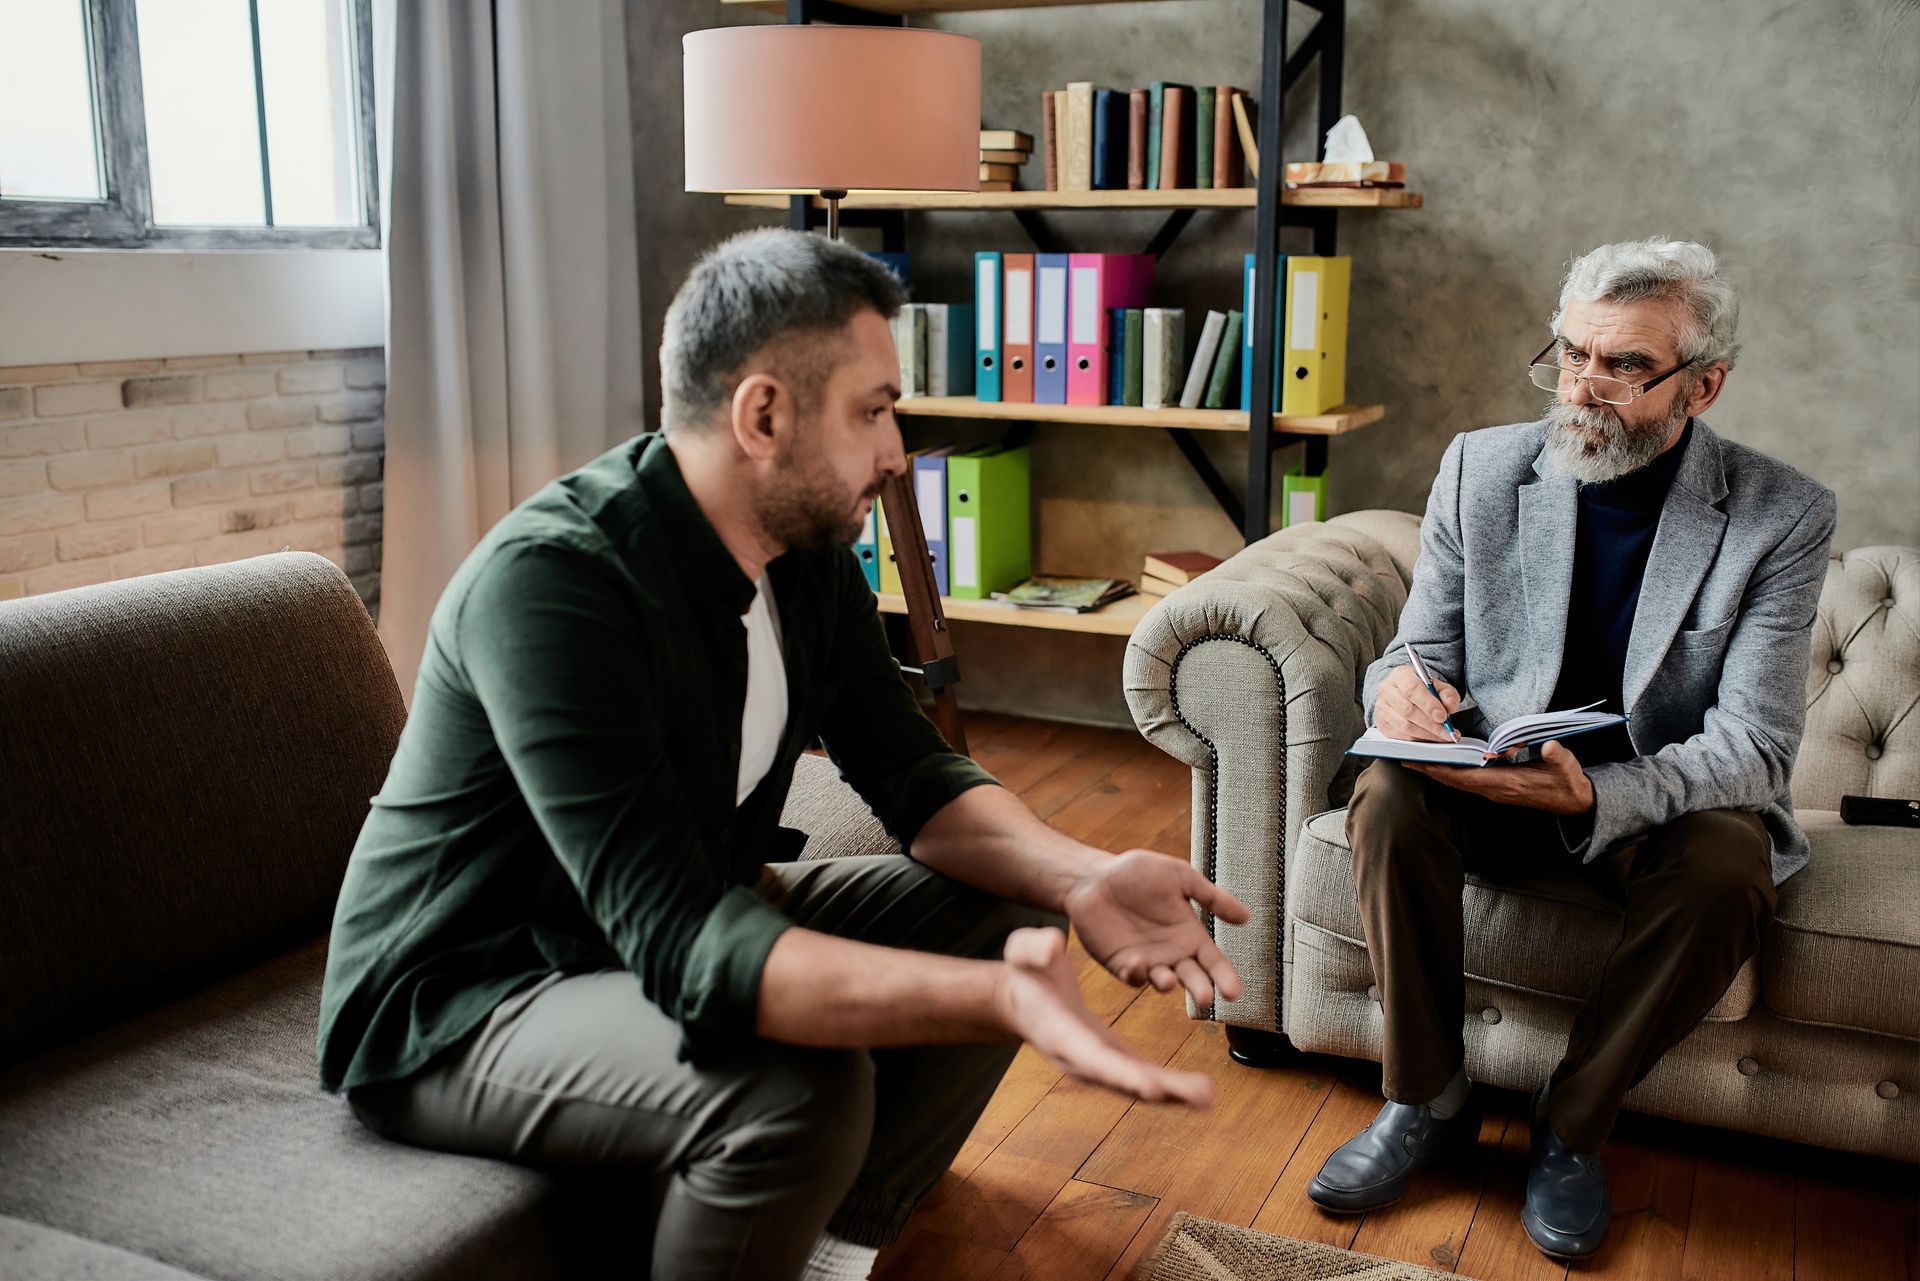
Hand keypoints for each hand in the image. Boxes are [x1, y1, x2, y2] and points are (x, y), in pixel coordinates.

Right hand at [993, 926, 1215, 1106]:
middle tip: (1200, 1096)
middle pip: (1122, 1080)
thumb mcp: (1024, 952)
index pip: (1092, 1056)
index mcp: (1060, 1032)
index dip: (1121, 1074)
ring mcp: (1095, 1063)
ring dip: (1172, 1094)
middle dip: (1160, 1090)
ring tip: (1207, 1097)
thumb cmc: (1025, 975)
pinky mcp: (1109, 1059)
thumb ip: (1035, 948)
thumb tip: (1054, 944)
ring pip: (1135, 1085)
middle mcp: (1080, 1058)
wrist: (1021, 1000)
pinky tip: (1197, 1091)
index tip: (1151, 1086)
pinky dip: (1168, 1087)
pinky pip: (1140, 1077)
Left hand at [1063, 849, 1249, 1005]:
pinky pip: (1132, 976)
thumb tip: (1247, 917)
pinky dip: (1135, 974)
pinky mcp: (1121, 964)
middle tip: (1206, 998)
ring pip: (1163, 981)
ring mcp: (1148, 961)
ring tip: (1169, 981)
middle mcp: (1173, 953)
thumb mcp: (1180, 877)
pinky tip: (1137, 964)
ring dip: (1167, 984)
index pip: (1214, 962)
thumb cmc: (1139, 873)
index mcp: (1191, 935)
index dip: (1225, 977)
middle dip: (1200, 990)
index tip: (1234, 993)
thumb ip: (1212, 897)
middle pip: (1193, 978)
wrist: (1095, 877)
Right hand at [1376, 663, 1461, 742]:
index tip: (1443, 716)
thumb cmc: (1422, 690)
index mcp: (1400, 675)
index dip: (1428, 704)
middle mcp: (1386, 690)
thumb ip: (1448, 694)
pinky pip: (1401, 736)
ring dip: (1427, 734)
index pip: (1412, 689)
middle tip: (1447, 731)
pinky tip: (1431, 737)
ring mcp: (1381, 708)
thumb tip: (1450, 707)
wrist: (1404, 694)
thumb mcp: (1438, 686)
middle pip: (1407, 710)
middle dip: (1430, 724)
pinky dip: (1419, 739)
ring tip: (1443, 736)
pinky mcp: (1382, 724)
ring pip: (1404, 726)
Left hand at [1403, 739, 1595, 815]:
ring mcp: (1494, 790)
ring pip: (1458, 781)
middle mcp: (1494, 789)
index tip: (1422, 761)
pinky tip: (1440, 761)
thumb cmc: (1568, 782)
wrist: (1575, 801)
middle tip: (1405, 758)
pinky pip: (1466, 780)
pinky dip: (1450, 771)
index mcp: (1506, 783)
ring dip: (1437, 770)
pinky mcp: (1496, 787)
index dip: (1443, 770)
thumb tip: (1550, 746)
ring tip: (1415, 758)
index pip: (1467, 777)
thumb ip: (1558, 757)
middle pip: (1455, 780)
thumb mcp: (1567, 767)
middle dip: (1430, 770)